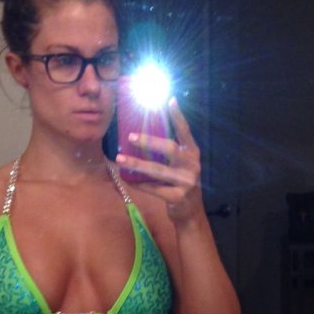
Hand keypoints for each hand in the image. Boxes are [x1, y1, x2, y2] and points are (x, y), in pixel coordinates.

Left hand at [116, 97, 201, 219]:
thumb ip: (169, 153)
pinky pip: (154, 188)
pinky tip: (127, 179)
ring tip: (121, 160)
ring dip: (137, 164)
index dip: (178, 116)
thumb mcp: (180, 166)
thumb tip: (141, 136)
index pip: (185, 132)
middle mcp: (192, 165)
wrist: (190, 213)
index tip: (169, 100)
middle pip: (169, 149)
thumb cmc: (180, 184)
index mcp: (192, 153)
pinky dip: (139, 184)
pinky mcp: (178, 197)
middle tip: (131, 137)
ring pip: (158, 170)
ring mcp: (187, 182)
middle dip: (149, 142)